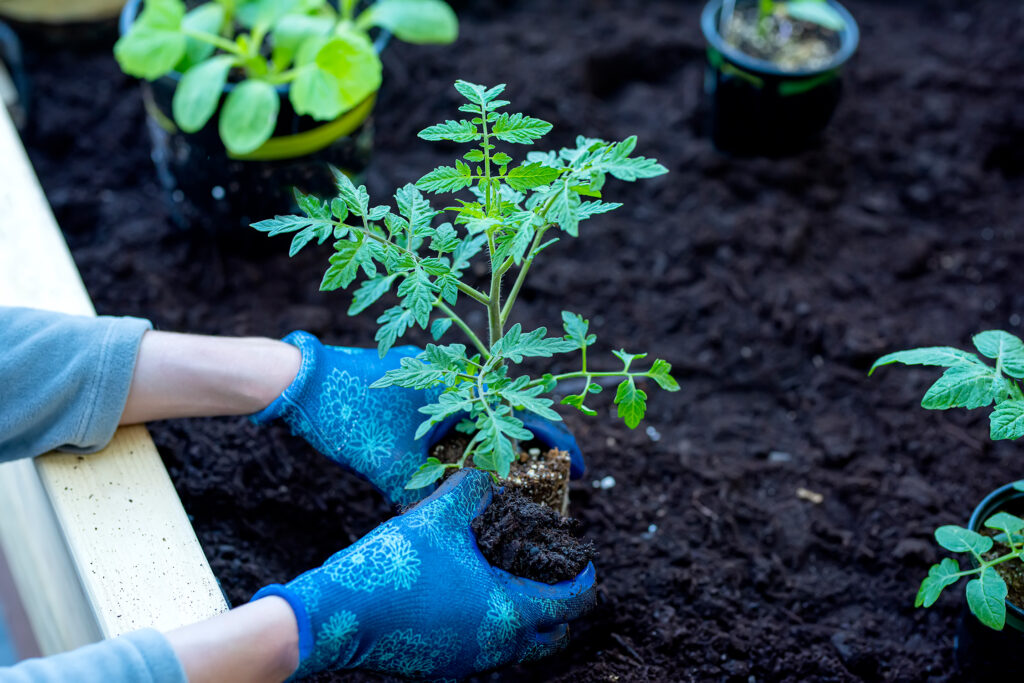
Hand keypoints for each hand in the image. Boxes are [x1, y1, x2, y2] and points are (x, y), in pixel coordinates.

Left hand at [251, 331, 584, 503]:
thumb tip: (447, 528)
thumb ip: (425, 495)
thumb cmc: (349, 417)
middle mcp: (459, 372)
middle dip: (533, 448)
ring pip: (484, 410)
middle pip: (513, 411)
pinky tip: (463, 460)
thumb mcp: (392, 465)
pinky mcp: (417, 376)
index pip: (531, 414)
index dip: (562, 446)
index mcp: (465, 386)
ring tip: (511, 477)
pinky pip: (457, 408)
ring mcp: (438, 371)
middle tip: (546, 483)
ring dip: (499, 441)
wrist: (300, 379)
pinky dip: (468, 433)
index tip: (581, 473)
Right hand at [252, 469, 596, 679]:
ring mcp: (468, 664)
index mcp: (508, 612)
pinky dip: (496, 629)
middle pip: (552, 637)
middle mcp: (496, 647)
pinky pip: (487, 653)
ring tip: (516, 582)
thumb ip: (471, 488)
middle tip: (558, 576)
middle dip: (564, 608)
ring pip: (519, 649)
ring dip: (529, 619)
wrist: (339, 615)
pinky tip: (475, 598)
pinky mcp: (443, 668)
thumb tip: (489, 469)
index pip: (570, 604)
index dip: (584, 580)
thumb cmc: (395, 565)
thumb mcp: (438, 515)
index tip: (583, 560)